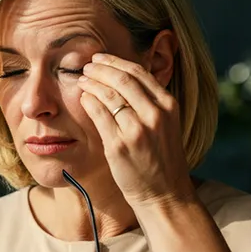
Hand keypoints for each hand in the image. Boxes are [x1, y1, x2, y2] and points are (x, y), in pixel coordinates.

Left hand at [77, 53, 193, 206]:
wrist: (164, 193)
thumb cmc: (161, 158)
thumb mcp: (166, 125)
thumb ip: (150, 103)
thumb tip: (124, 78)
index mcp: (168, 106)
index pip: (139, 72)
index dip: (116, 62)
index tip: (101, 58)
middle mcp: (154, 115)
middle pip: (122, 79)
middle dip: (101, 68)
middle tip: (87, 66)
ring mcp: (137, 130)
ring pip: (108, 94)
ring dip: (91, 83)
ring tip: (82, 79)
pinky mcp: (119, 145)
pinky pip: (98, 114)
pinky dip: (88, 101)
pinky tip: (83, 97)